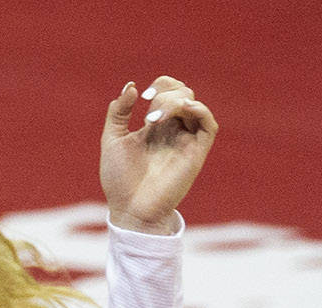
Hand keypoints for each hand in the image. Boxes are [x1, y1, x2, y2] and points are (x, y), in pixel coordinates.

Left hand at [101, 76, 218, 234]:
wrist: (130, 209)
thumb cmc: (119, 180)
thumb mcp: (112, 140)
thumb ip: (119, 112)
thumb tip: (132, 85)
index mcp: (155, 126)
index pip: (168, 92)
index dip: (159, 86)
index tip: (141, 97)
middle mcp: (173, 130)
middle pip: (182, 93)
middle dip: (165, 94)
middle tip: (149, 115)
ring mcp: (185, 140)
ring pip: (193, 104)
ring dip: (175, 102)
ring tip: (155, 119)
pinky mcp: (196, 152)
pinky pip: (209, 124)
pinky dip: (200, 110)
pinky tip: (185, 109)